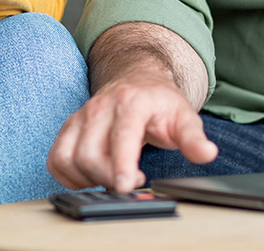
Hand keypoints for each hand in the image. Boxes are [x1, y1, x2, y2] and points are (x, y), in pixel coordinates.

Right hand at [47, 72, 217, 191]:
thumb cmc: (159, 101)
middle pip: (90, 154)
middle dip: (108, 178)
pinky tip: (90, 175)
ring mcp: (82, 115)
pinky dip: (68, 174)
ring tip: (112, 177)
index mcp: (132, 103)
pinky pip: (56, 158)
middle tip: (131, 180)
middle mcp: (101, 106)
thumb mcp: (183, 115)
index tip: (126, 185)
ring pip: (68, 157)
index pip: (122, 136)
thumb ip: (193, 137)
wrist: (138, 78)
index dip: (122, 163)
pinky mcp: (70, 125)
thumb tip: (207, 153)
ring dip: (87, 178)